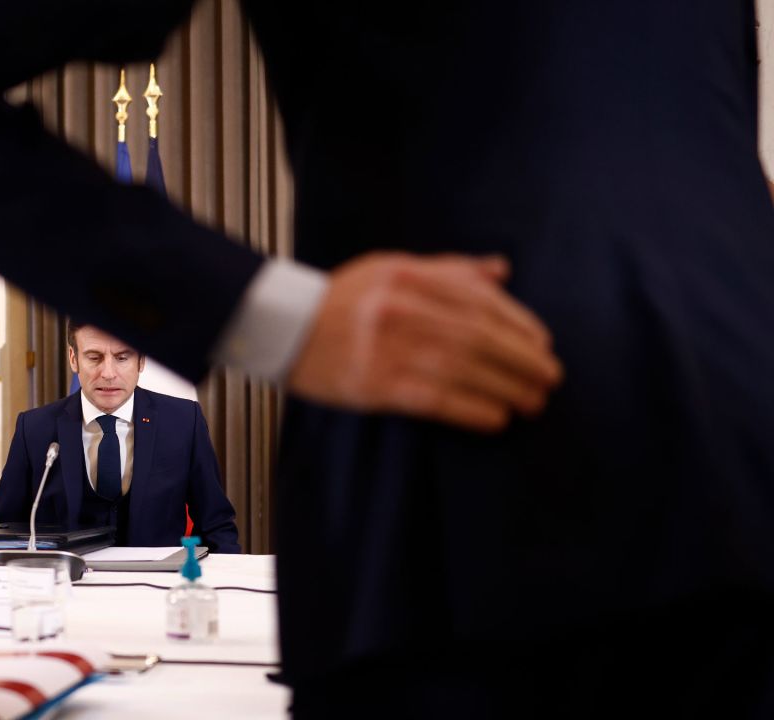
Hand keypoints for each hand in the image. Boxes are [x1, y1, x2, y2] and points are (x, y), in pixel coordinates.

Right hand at [285, 252, 562, 432]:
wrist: (282, 327)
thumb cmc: (340, 299)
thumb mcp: (391, 269)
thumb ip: (448, 270)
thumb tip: (501, 272)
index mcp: (409, 276)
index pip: (480, 300)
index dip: (519, 325)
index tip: (543, 344)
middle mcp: (402, 309)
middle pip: (480, 337)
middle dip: (523, 361)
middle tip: (550, 379)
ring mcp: (389, 348)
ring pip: (465, 371)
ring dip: (507, 389)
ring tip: (532, 403)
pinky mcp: (377, 385)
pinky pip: (437, 400)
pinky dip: (473, 410)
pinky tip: (496, 418)